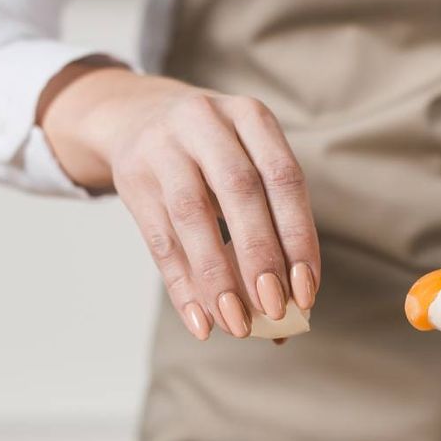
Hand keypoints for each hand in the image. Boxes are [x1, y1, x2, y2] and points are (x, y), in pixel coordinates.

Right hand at [38, 60, 319, 339]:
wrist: (136, 117)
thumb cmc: (213, 157)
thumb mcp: (245, 165)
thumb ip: (271, 227)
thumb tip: (295, 313)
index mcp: (251, 117)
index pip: (284, 178)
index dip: (298, 237)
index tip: (307, 291)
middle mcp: (207, 122)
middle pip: (240, 191)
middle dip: (260, 256)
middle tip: (275, 310)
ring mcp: (164, 147)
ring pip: (193, 215)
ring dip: (218, 277)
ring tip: (237, 324)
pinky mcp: (133, 179)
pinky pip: (160, 240)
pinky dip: (182, 286)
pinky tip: (201, 322)